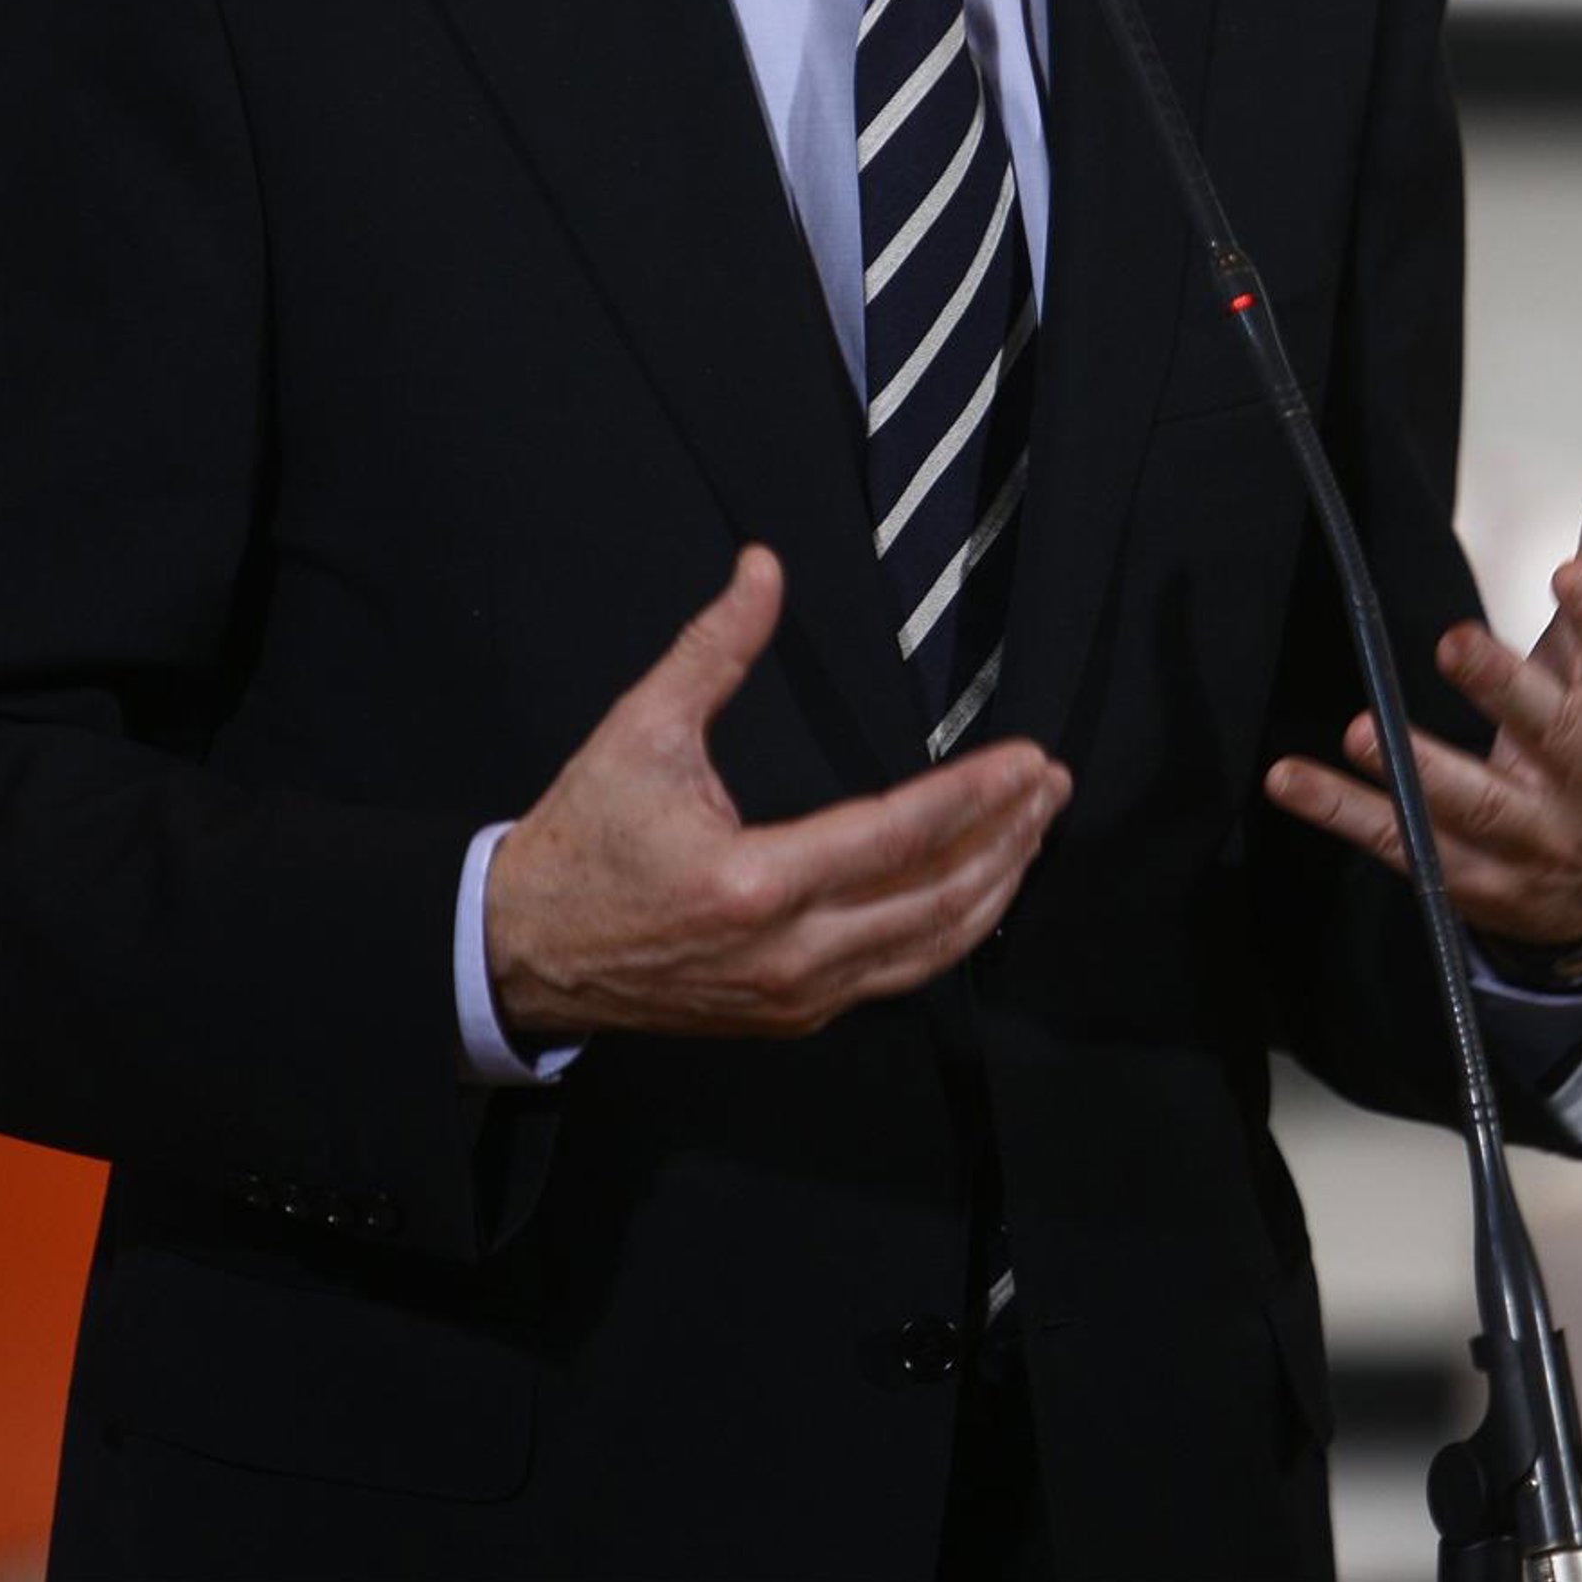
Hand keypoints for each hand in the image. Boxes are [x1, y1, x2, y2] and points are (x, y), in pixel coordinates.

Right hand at [485, 545, 1071, 1039]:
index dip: (975, 794)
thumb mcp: (641, 728)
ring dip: (994, 888)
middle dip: (1009, 839)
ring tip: (1035, 832)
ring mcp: (796, 994)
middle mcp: (789, 952)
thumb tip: (764, 566)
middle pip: (936, 899)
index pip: (898, 835)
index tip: (1029, 759)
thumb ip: (714, 646)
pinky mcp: (792, 1015)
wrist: (527, 948)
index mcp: (756, 881)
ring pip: (928, 950)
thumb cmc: (586, 834)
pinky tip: (977, 890)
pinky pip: (894, 977)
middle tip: (1053, 785)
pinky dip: (948, 932)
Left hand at [1263, 423, 1581, 946]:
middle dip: (1504, 690)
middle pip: (1550, 733)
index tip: (1568, 572)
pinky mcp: (1473, 878)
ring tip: (1362, 730)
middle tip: (1452, 640)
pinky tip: (1290, 778)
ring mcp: (1532, 837)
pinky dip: (1348, 813)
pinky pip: (1406, 847)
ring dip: (1421, 772)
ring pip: (1479, 807)